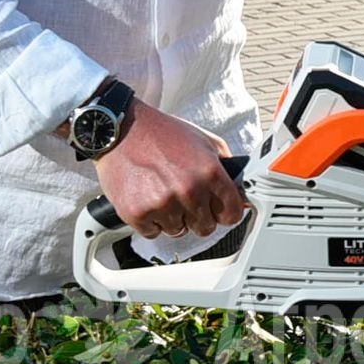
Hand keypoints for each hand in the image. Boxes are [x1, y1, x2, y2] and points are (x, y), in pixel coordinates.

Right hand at [93, 99, 248, 239]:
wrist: (123, 130)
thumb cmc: (162, 134)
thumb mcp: (205, 141)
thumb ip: (226, 167)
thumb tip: (240, 191)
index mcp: (209, 172)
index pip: (231, 214)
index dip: (227, 213)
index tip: (221, 211)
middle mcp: (188, 190)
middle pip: (206, 227)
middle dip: (199, 216)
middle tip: (186, 199)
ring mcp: (162, 204)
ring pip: (179, 231)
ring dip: (174, 218)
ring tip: (163, 193)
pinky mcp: (138, 213)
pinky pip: (154, 233)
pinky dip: (151, 221)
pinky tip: (148, 198)